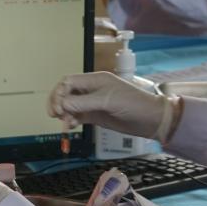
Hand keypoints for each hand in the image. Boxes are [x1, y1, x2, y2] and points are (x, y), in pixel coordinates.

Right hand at [48, 71, 177, 140]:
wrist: (150, 119)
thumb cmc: (134, 104)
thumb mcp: (107, 101)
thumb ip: (83, 103)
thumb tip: (63, 105)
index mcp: (94, 79)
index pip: (68, 82)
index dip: (59, 92)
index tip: (58, 106)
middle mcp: (91, 90)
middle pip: (66, 93)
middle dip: (58, 103)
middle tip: (55, 114)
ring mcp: (92, 103)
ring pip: (70, 106)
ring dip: (64, 113)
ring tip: (66, 122)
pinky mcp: (95, 115)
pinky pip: (77, 116)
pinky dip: (71, 120)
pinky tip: (71, 125)